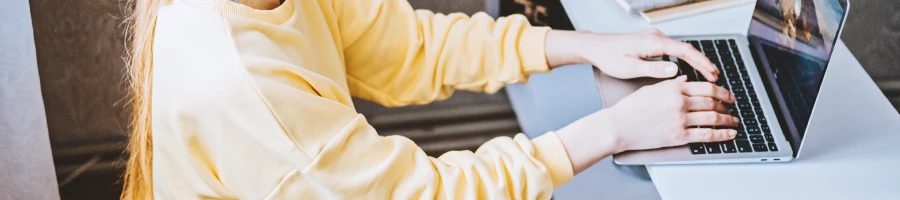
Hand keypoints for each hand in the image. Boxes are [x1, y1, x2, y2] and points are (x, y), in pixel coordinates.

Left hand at [545, 29, 718, 80]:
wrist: (595, 47)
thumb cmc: (609, 57)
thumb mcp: (630, 68)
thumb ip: (654, 70)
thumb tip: (674, 71)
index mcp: (654, 42)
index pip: (685, 51)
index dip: (701, 62)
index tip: (712, 72)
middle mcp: (656, 37)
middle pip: (687, 49)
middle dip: (702, 62)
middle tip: (715, 77)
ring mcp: (654, 38)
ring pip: (681, 49)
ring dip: (694, 61)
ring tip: (706, 74)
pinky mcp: (651, 42)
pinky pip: (673, 49)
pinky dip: (684, 58)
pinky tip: (687, 68)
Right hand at [555, 76, 736, 172]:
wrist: (617, 126)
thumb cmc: (629, 109)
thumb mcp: (651, 88)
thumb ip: (671, 84)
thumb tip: (686, 80)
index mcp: (673, 87)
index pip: (706, 87)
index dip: (721, 91)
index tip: (727, 94)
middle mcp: (679, 102)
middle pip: (712, 101)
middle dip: (726, 104)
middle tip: (732, 107)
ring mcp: (680, 119)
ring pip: (713, 117)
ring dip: (728, 119)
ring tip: (733, 121)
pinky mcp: (679, 136)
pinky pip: (707, 134)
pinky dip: (722, 134)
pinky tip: (729, 134)